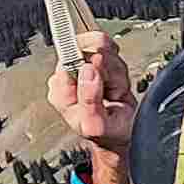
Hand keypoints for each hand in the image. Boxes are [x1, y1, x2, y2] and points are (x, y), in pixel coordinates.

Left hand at [47, 31, 137, 151]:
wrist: (123, 134)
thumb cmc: (107, 133)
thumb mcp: (96, 125)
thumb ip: (90, 99)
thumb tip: (88, 70)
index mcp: (60, 91)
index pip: (69, 58)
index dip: (89, 62)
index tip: (99, 73)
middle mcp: (69, 77)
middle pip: (87, 48)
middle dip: (107, 68)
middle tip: (109, 89)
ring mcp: (83, 69)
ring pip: (103, 49)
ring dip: (115, 71)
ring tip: (113, 92)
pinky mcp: (98, 65)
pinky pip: (113, 53)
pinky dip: (120, 70)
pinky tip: (115, 86)